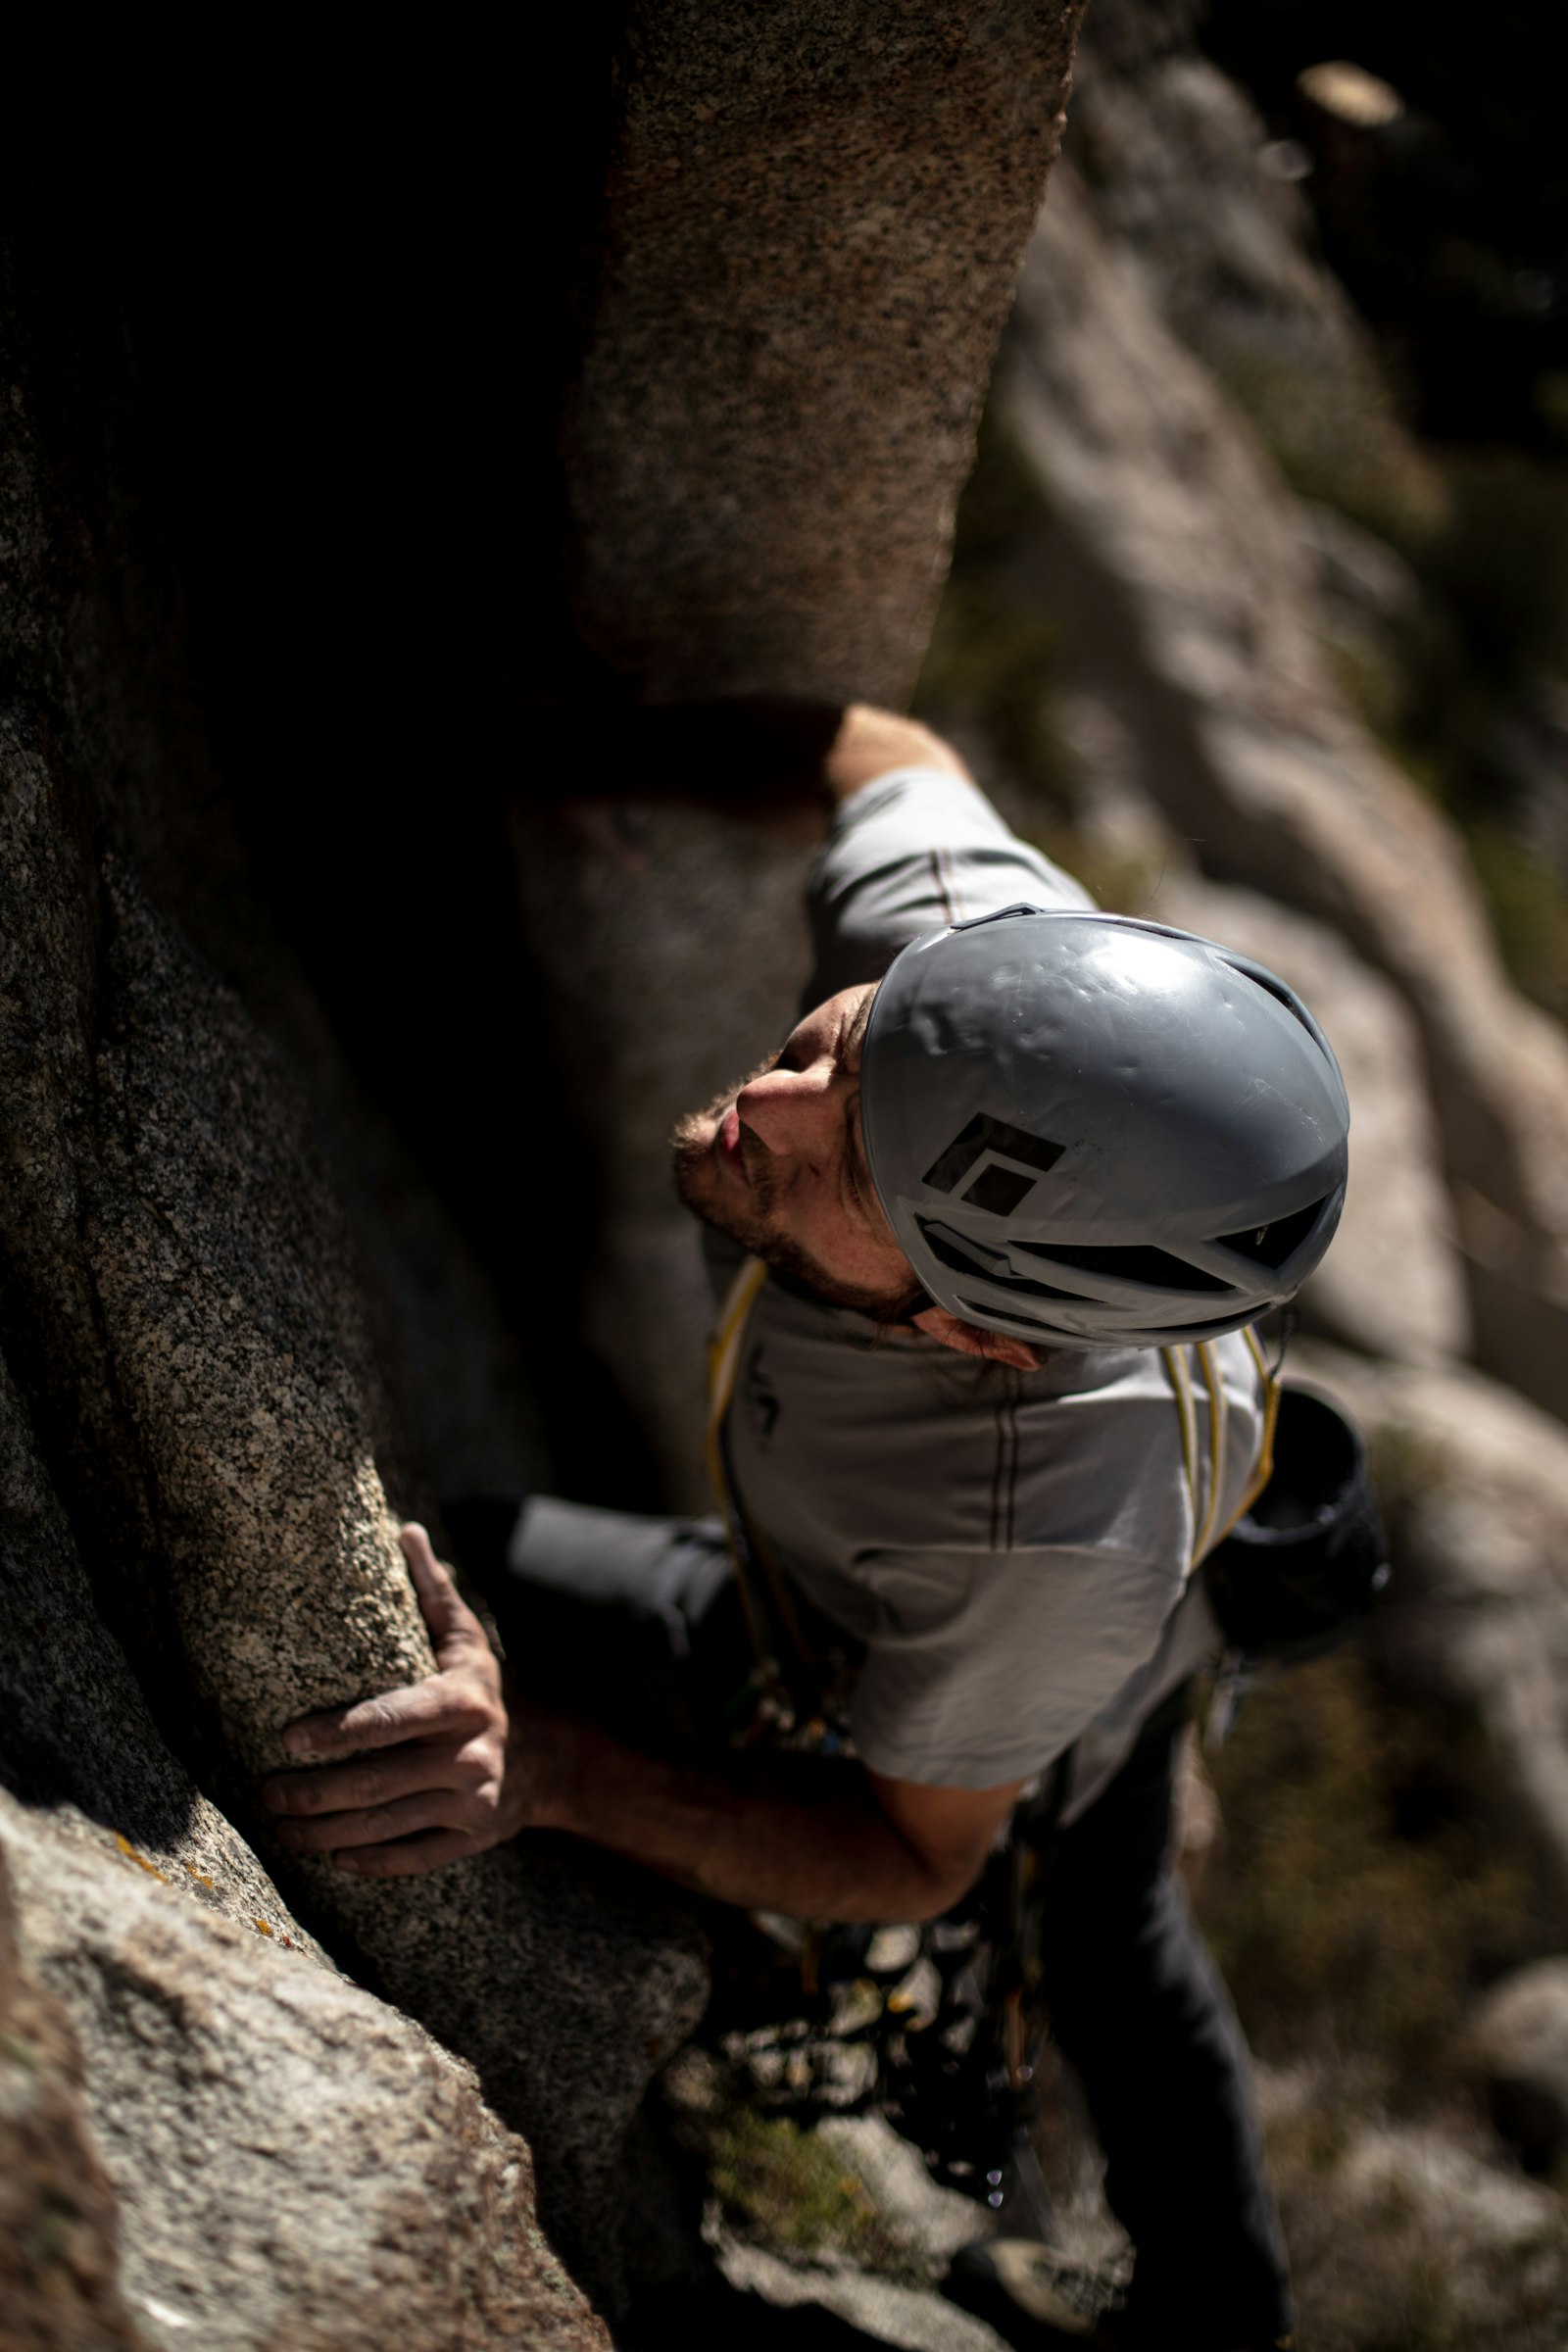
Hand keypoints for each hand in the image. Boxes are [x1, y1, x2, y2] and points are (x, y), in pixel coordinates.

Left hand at [260, 1523, 521, 1876]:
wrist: (545, 1758)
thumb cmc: (480, 1689)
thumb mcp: (465, 1638)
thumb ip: (433, 1590)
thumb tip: (405, 1529)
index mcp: (461, 1699)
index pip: (388, 1718)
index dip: (336, 1731)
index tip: (287, 1738)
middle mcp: (470, 1752)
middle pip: (376, 1781)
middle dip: (313, 1793)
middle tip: (266, 1791)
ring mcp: (473, 1799)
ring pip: (386, 1824)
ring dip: (325, 1833)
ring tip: (282, 1828)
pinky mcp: (472, 1837)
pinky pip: (413, 1857)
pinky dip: (369, 1862)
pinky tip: (332, 1857)